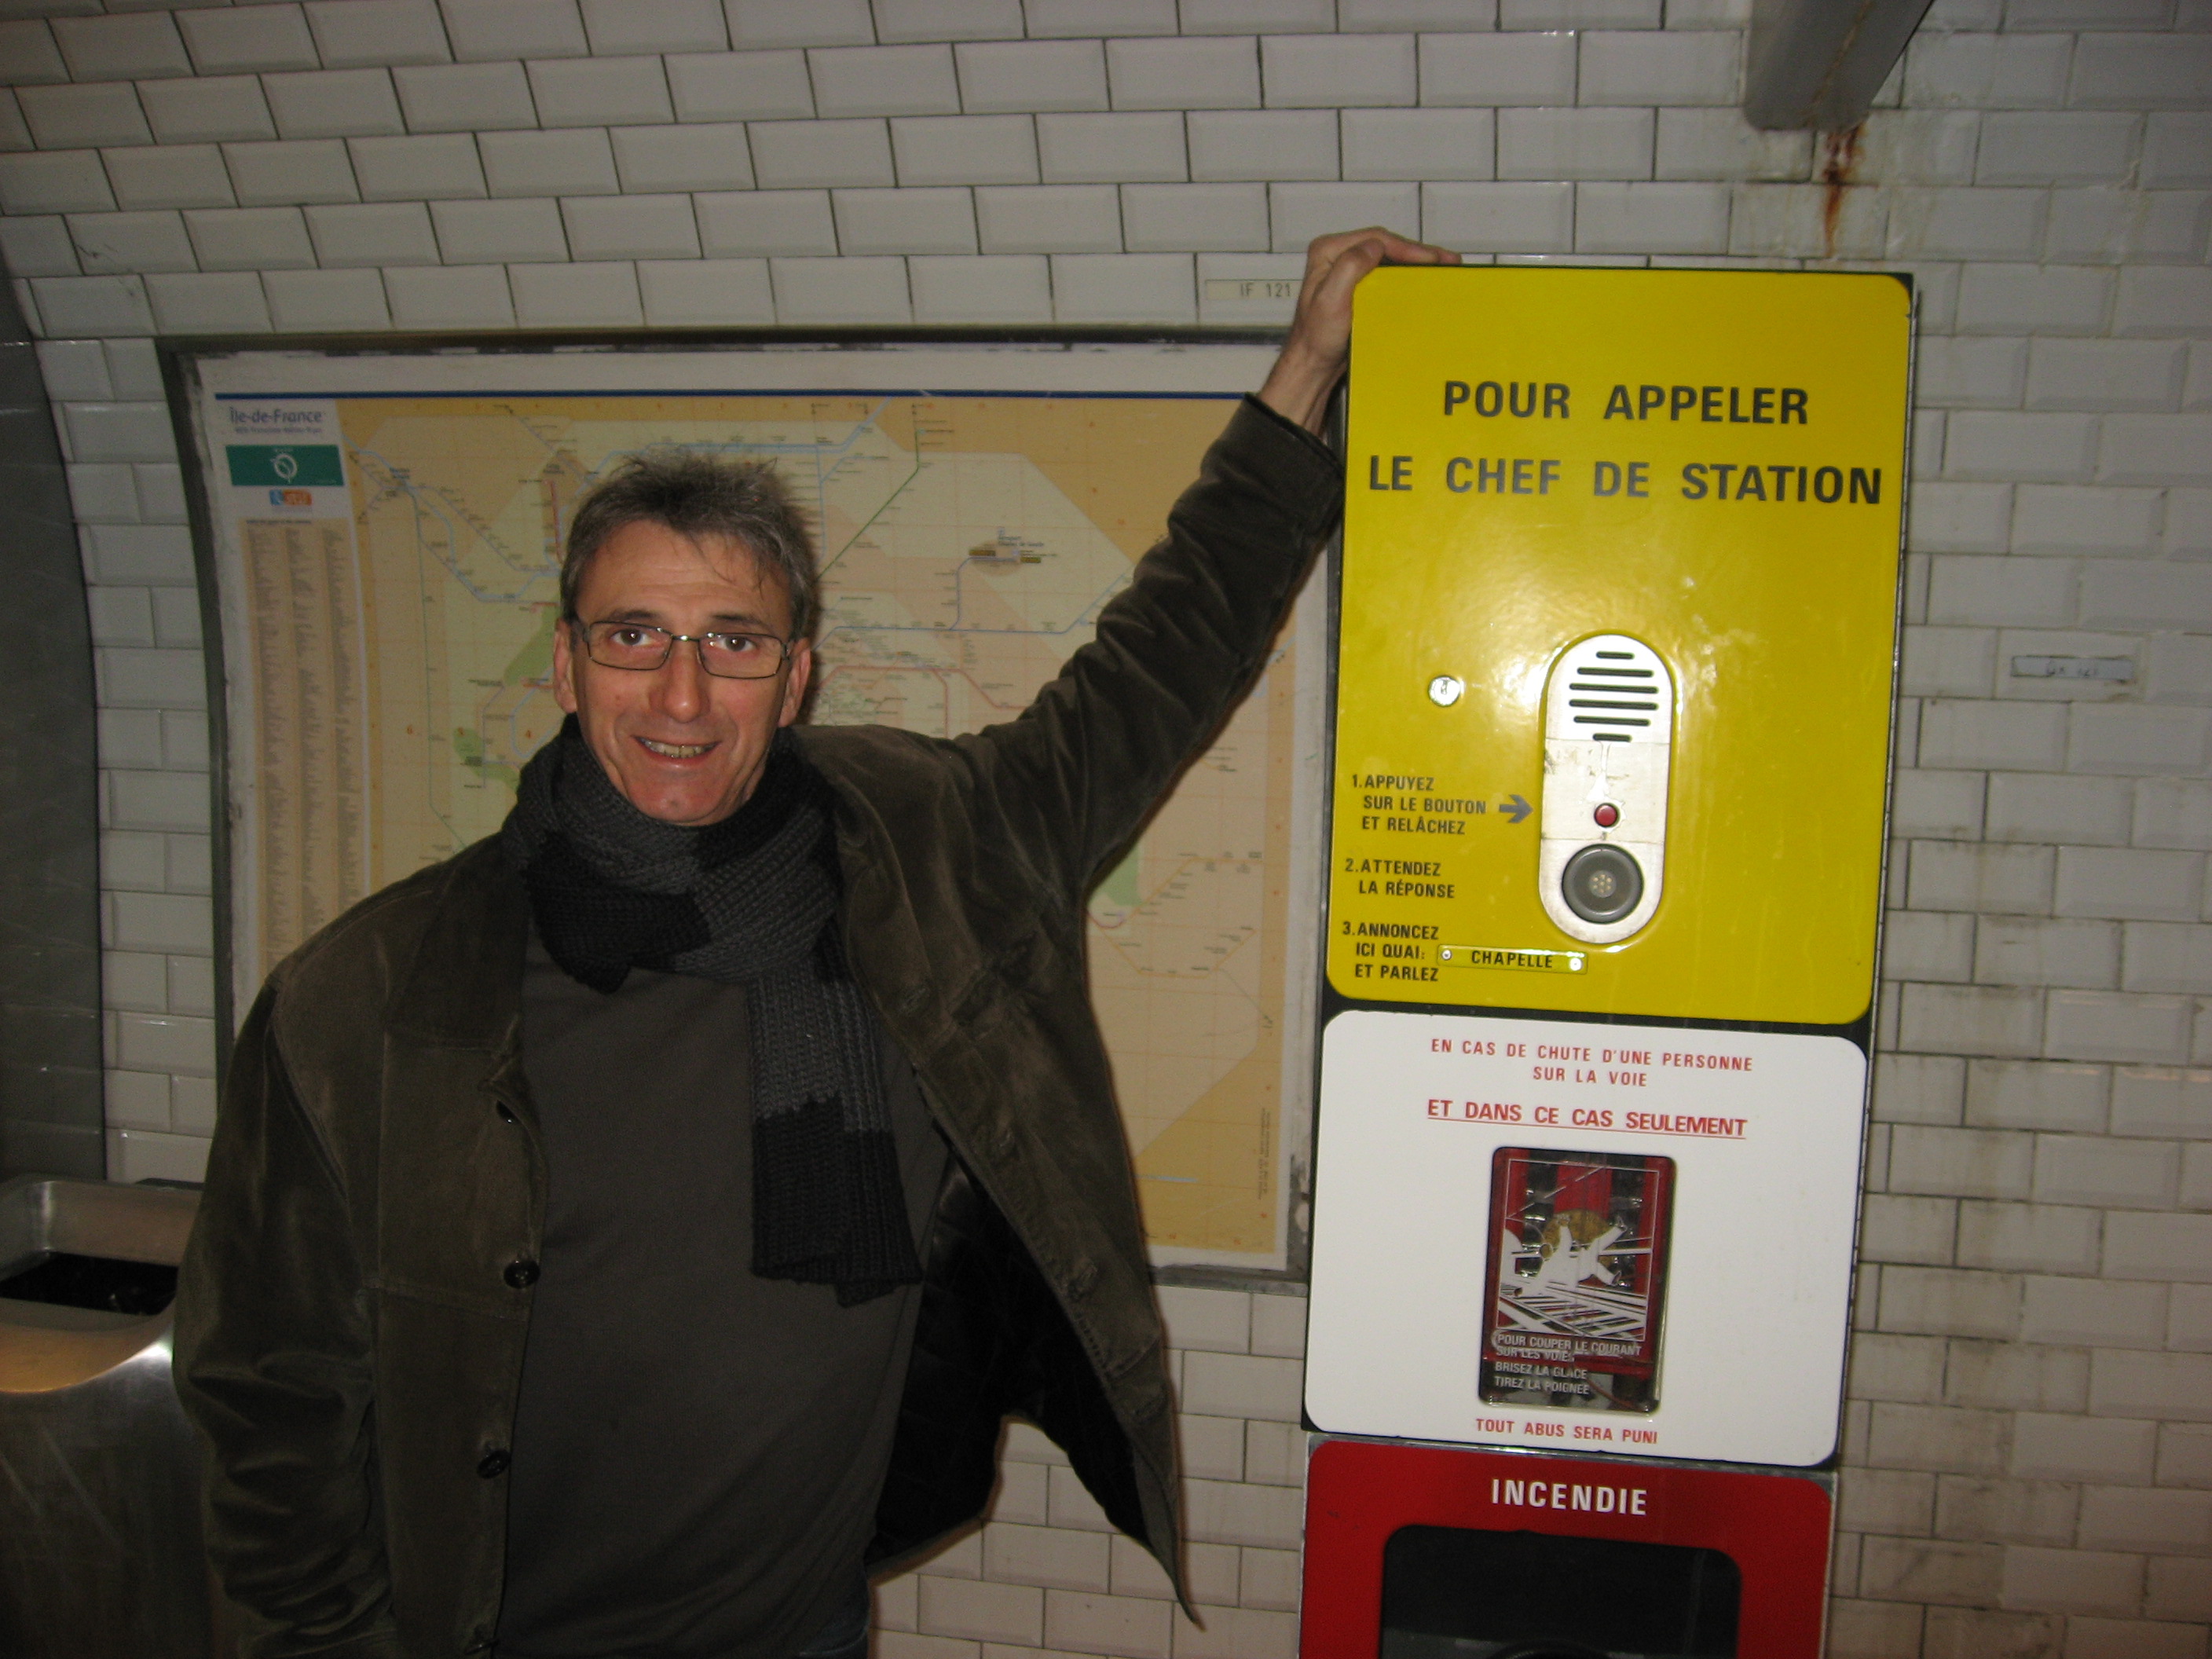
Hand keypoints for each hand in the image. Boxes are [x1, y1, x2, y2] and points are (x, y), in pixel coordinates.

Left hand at [1258, 228, 1460, 434]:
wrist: (1313, 365)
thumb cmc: (1316, 339)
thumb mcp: (1329, 301)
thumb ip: (1348, 268)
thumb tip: (1374, 248)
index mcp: (1328, 251)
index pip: (1375, 239)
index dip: (1407, 247)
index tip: (1430, 258)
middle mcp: (1337, 255)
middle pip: (1386, 245)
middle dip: (1418, 252)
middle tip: (1447, 260)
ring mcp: (1348, 270)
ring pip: (1389, 258)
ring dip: (1416, 262)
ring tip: (1443, 267)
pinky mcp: (1358, 286)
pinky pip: (1388, 273)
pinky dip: (1407, 275)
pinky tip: (1424, 280)